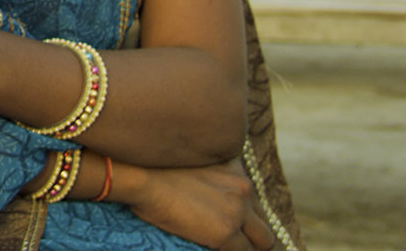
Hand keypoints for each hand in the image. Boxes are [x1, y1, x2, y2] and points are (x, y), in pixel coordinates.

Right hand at [123, 160, 273, 250]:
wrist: (140, 176)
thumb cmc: (151, 168)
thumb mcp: (190, 162)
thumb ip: (207, 176)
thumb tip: (203, 194)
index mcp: (234, 167)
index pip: (253, 200)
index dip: (246, 218)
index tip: (235, 227)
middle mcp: (242, 186)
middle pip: (264, 221)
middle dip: (255, 236)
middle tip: (239, 245)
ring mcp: (237, 210)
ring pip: (264, 241)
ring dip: (250, 247)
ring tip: (233, 249)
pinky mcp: (226, 232)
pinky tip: (217, 248)